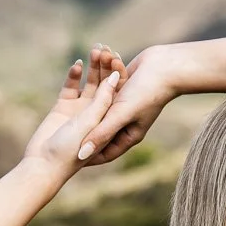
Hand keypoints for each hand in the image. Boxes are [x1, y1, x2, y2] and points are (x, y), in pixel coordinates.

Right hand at [23, 44, 127, 177]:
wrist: (43, 163)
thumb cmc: (71, 150)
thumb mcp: (91, 123)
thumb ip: (103, 101)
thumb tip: (114, 78)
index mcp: (109, 121)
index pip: (118, 95)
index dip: (119, 77)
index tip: (119, 59)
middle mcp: (97, 115)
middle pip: (105, 87)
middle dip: (105, 68)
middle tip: (105, 48)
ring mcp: (80, 111)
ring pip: (89, 84)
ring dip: (92, 68)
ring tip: (94, 49)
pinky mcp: (63, 107)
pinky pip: (71, 87)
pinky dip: (74, 75)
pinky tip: (78, 63)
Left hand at [76, 45, 175, 163]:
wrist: (165, 66)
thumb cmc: (147, 93)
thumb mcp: (120, 115)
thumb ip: (101, 134)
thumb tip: (81, 157)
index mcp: (128, 135)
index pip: (104, 152)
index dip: (87, 155)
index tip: (67, 159)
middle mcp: (125, 122)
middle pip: (99, 129)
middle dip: (82, 123)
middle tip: (59, 131)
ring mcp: (123, 105)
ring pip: (99, 104)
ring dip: (88, 93)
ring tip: (70, 96)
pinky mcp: (122, 88)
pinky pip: (104, 87)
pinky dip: (97, 77)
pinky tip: (84, 67)